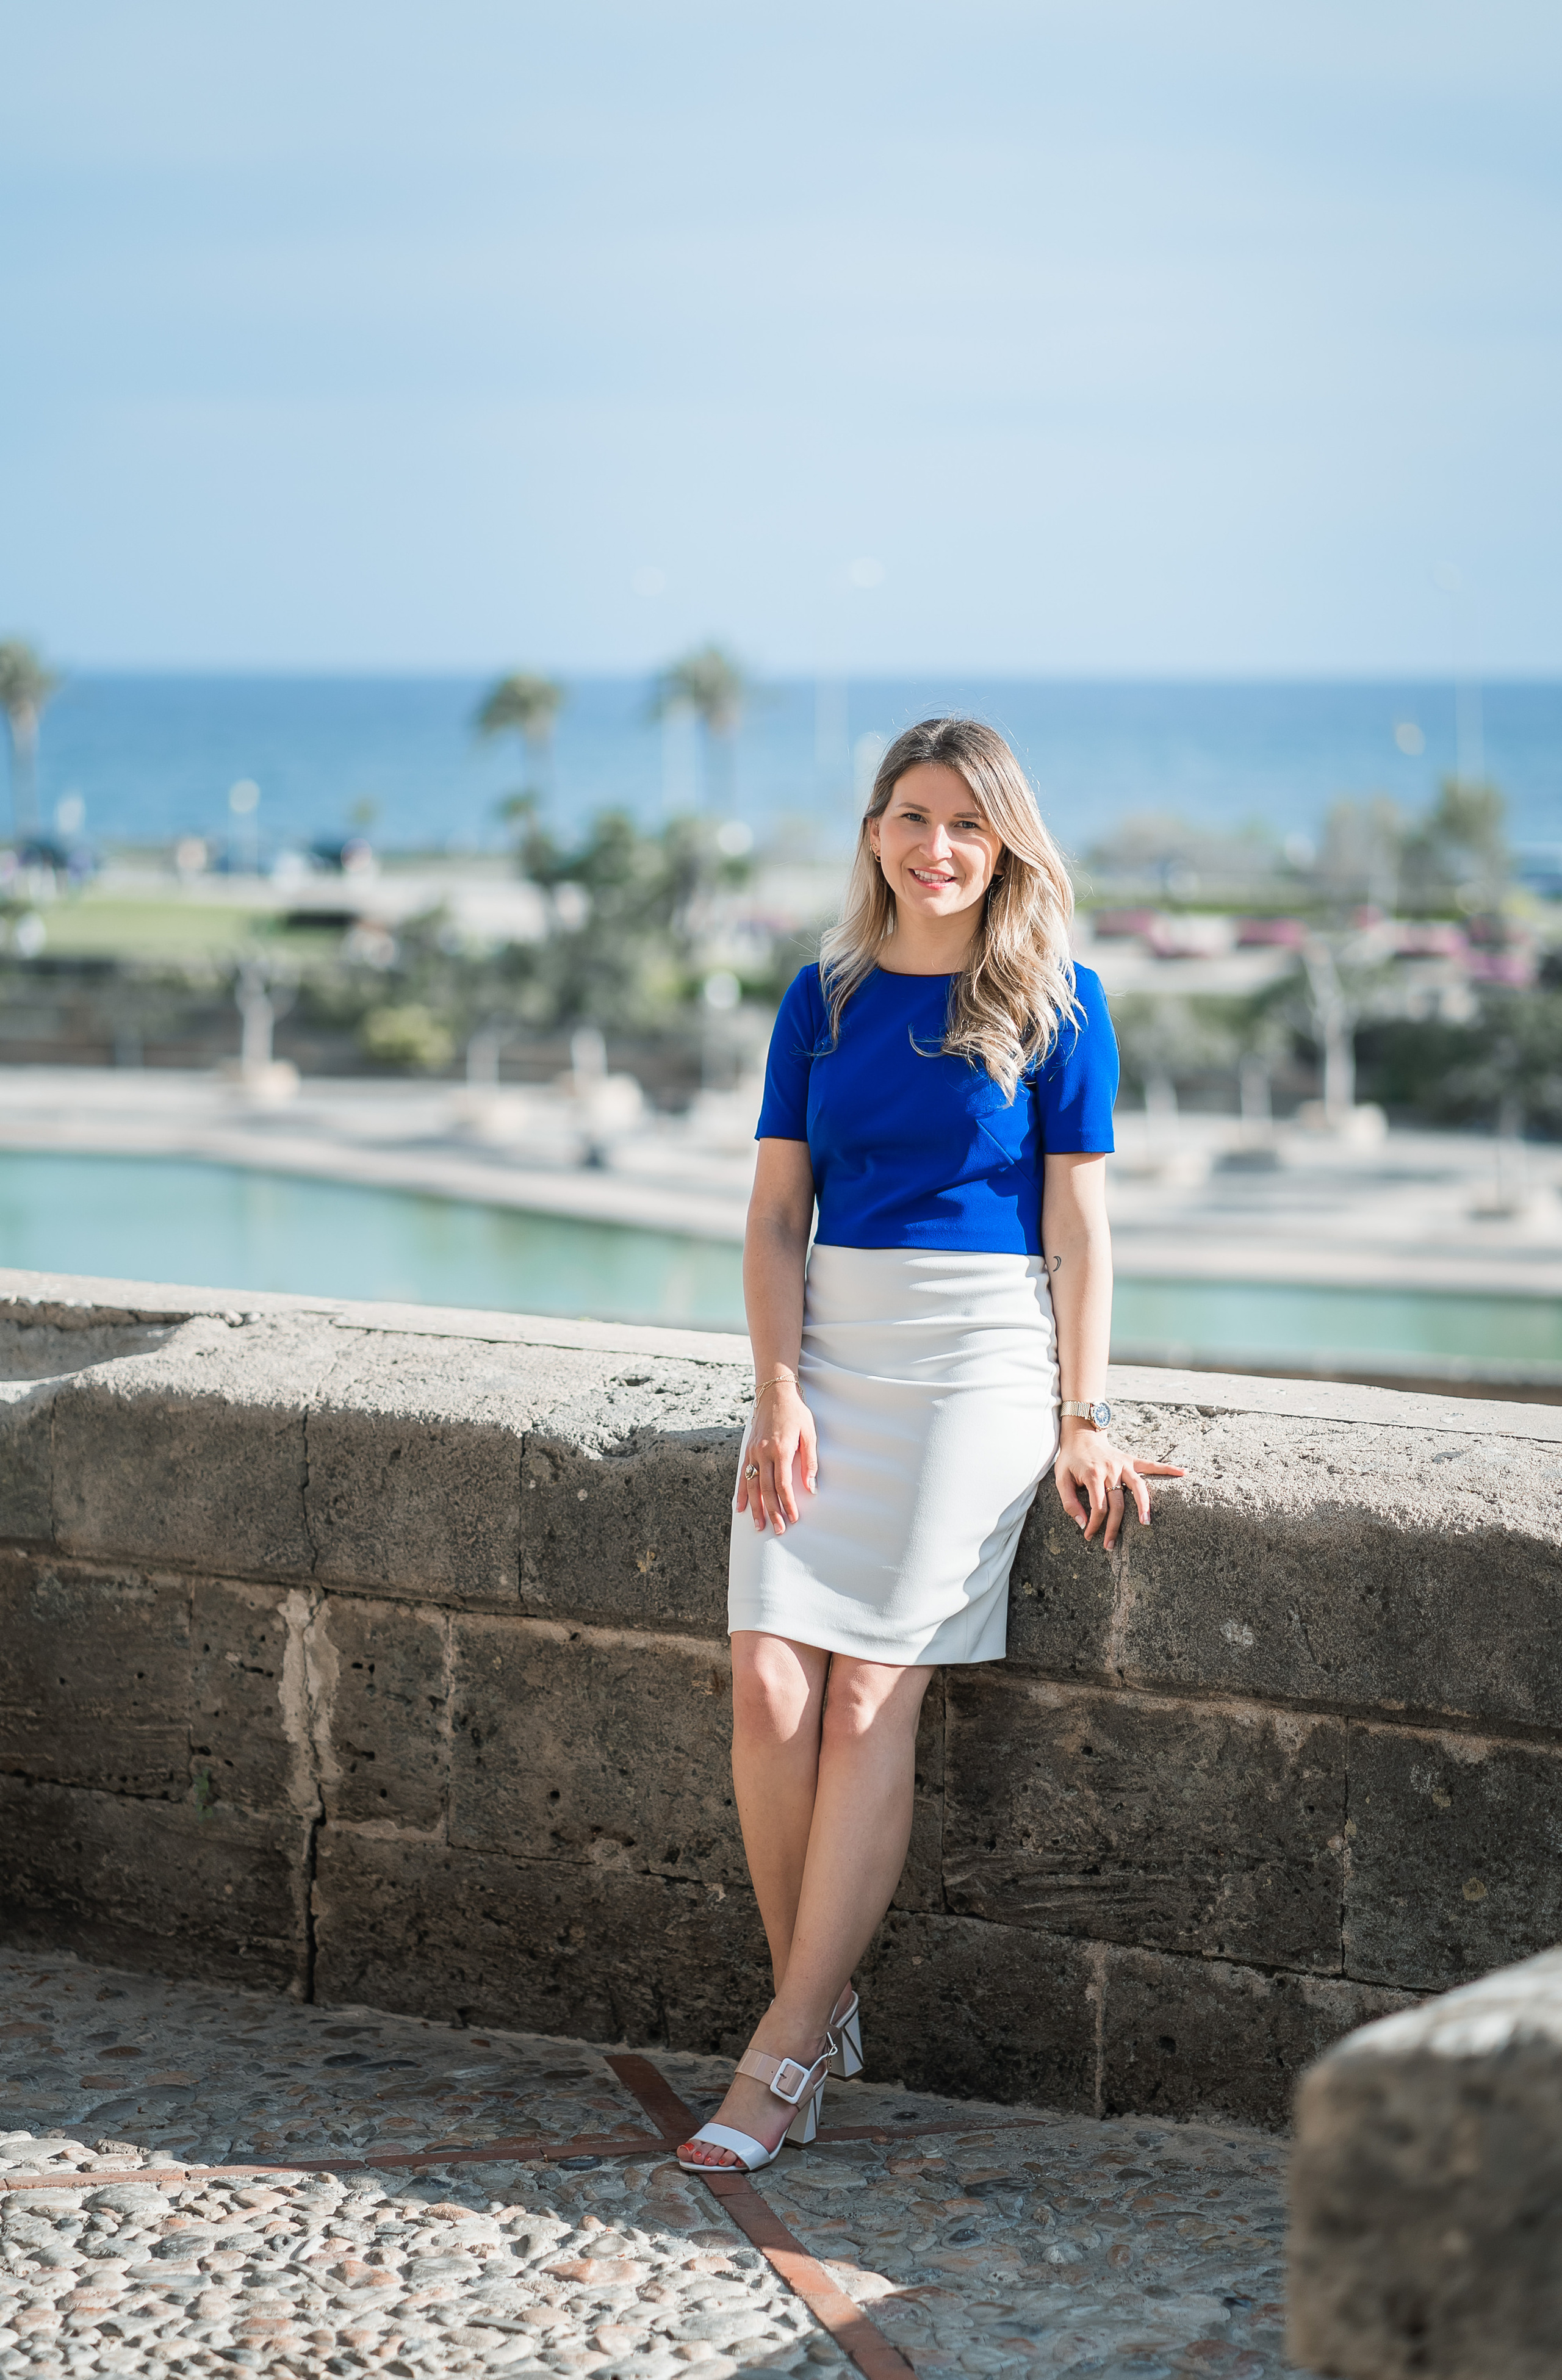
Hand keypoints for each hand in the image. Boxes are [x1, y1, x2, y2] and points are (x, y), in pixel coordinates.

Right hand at [736, 1376, 818, 1534]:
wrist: (774, 1392)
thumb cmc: (795, 1412)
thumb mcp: (809, 1433)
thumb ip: (810, 1461)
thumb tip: (811, 1488)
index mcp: (781, 1450)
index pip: (783, 1485)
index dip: (788, 1503)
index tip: (794, 1518)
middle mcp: (764, 1453)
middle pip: (767, 1490)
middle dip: (773, 1512)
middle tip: (778, 1530)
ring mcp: (753, 1452)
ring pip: (752, 1486)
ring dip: (755, 1508)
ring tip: (759, 1526)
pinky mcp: (747, 1450)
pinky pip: (743, 1475)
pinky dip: (741, 1493)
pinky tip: (740, 1507)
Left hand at [1053, 1425, 1184, 1550]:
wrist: (1080, 1434)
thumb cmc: (1070, 1459)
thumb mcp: (1061, 1479)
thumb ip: (1070, 1502)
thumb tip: (1082, 1524)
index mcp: (1092, 1475)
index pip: (1098, 1507)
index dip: (1094, 1524)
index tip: (1089, 1535)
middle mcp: (1110, 1469)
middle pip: (1118, 1504)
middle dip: (1114, 1527)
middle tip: (1110, 1545)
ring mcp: (1123, 1464)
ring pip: (1138, 1487)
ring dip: (1144, 1506)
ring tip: (1147, 1523)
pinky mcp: (1131, 1460)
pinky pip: (1151, 1465)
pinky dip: (1168, 1468)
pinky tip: (1183, 1472)